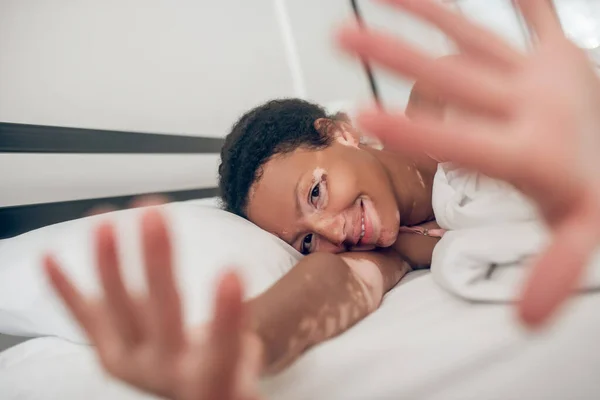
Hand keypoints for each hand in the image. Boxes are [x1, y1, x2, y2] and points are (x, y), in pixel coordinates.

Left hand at [44, 209, 262, 399]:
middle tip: (154, 216)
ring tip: (104, 222)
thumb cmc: (222, 372)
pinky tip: (49, 259)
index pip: (222, 346)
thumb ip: (240, 329)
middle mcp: (166, 372)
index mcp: (211, 377)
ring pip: (119, 312)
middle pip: (163, 317)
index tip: (230, 272)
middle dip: (157, 264)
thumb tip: (243, 283)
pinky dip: (66, 290)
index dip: (225, 313)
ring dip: (110, 264)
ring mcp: (132, 364)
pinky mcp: (109, 353)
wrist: (193, 398)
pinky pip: (86, 320)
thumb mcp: (246, 362)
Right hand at [337, 0, 599, 326]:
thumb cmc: (594, 186)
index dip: (413, 132)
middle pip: (456, 77)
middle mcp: (534, 103)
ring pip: (474, 36)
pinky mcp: (556, 49)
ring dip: (424, 13)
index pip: (466, 142)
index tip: (364, 116)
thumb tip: (525, 319)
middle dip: (394, 56)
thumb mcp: (584, 233)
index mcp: (533, 152)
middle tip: (343, 38)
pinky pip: (533, 12)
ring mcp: (542, 70)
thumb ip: (556, 271)